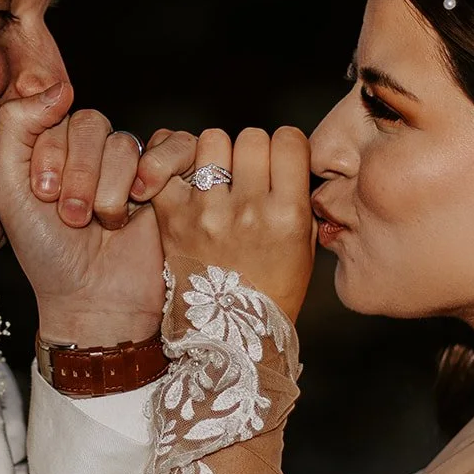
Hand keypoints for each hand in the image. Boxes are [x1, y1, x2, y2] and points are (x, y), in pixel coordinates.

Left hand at [0, 84, 196, 345]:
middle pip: (92, 124)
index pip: (56, 115)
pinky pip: (175, 144)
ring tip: (105, 222)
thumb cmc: (47, 252)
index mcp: (54, 146)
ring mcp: (134, 163)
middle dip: (80, 175)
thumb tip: (57, 85)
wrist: (94, 301)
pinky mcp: (171, 178)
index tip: (43, 196)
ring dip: (112, 188)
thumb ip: (17, 129)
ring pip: (126, 142)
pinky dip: (158, 169)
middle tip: (73, 216)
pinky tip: (144, 200)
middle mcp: (93, 150)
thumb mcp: (9, 190)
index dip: (51, 155)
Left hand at [153, 127, 316, 321]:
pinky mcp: (174, 218)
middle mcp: (249, 209)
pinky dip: (175, 169)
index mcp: (288, 214)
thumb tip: (289, 158)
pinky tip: (184, 183)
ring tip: (218, 179)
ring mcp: (209, 213)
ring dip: (216, 154)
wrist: (231, 337)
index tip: (280, 160)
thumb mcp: (304, 246)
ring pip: (211, 140)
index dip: (285, 146)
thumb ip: (298, 198)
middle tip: (248, 173)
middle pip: (250, 136)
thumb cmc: (273, 292)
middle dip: (252, 150)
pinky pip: (170, 167)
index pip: (288, 139)